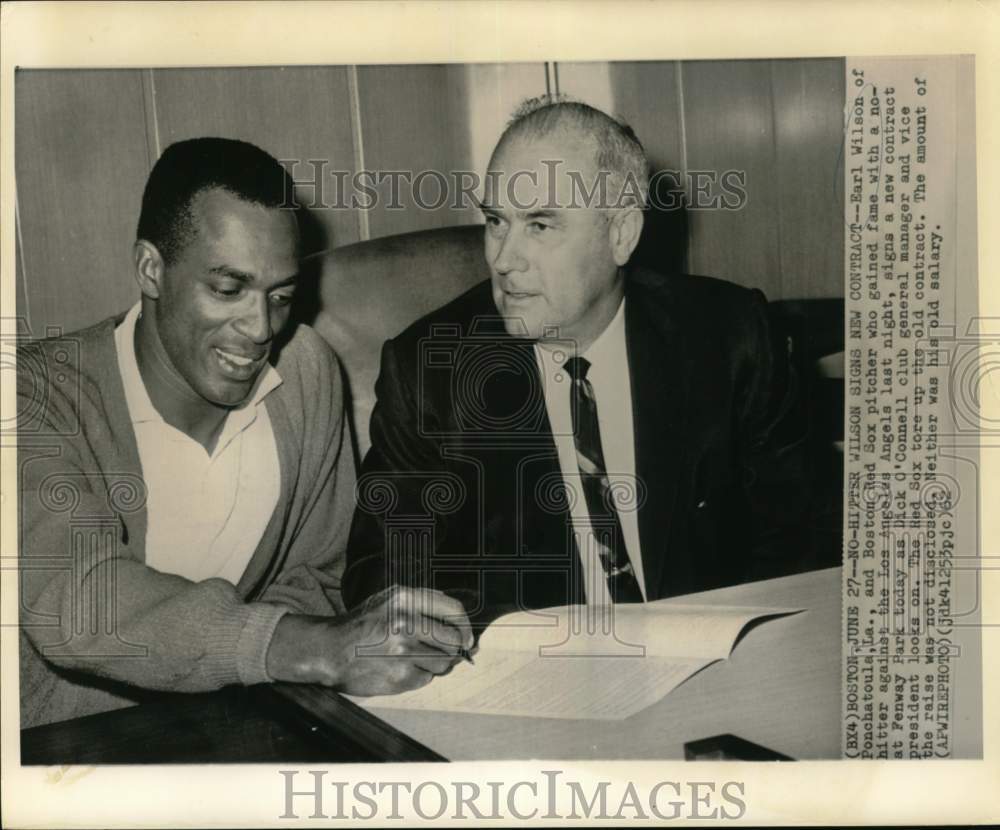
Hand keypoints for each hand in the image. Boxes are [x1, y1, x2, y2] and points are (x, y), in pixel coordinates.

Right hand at [265, 585, 473, 695]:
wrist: (330, 650)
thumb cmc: (363, 625)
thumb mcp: (389, 600)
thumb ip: (423, 603)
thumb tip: (459, 621)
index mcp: (406, 599)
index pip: (454, 610)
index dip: (465, 626)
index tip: (467, 638)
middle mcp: (406, 623)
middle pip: (453, 640)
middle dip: (454, 648)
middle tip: (445, 651)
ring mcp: (403, 651)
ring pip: (443, 663)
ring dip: (435, 663)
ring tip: (414, 658)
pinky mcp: (399, 676)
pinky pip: (425, 678)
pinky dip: (419, 675)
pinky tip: (400, 668)